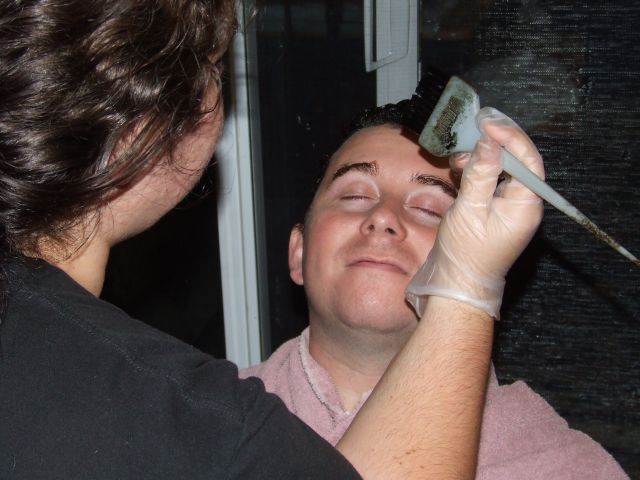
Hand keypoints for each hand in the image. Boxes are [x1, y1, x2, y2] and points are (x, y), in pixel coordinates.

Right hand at [406, 107, 543, 318]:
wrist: (456, 285)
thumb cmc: (465, 254)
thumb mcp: (470, 210)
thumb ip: (481, 174)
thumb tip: (489, 142)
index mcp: (525, 205)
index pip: (527, 160)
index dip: (509, 137)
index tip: (487, 123)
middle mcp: (521, 204)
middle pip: (516, 161)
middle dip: (495, 143)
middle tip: (474, 127)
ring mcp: (506, 208)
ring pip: (501, 169)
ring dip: (482, 157)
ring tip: (460, 157)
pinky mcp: (491, 210)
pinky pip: (489, 181)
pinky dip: (476, 170)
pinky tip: (460, 169)